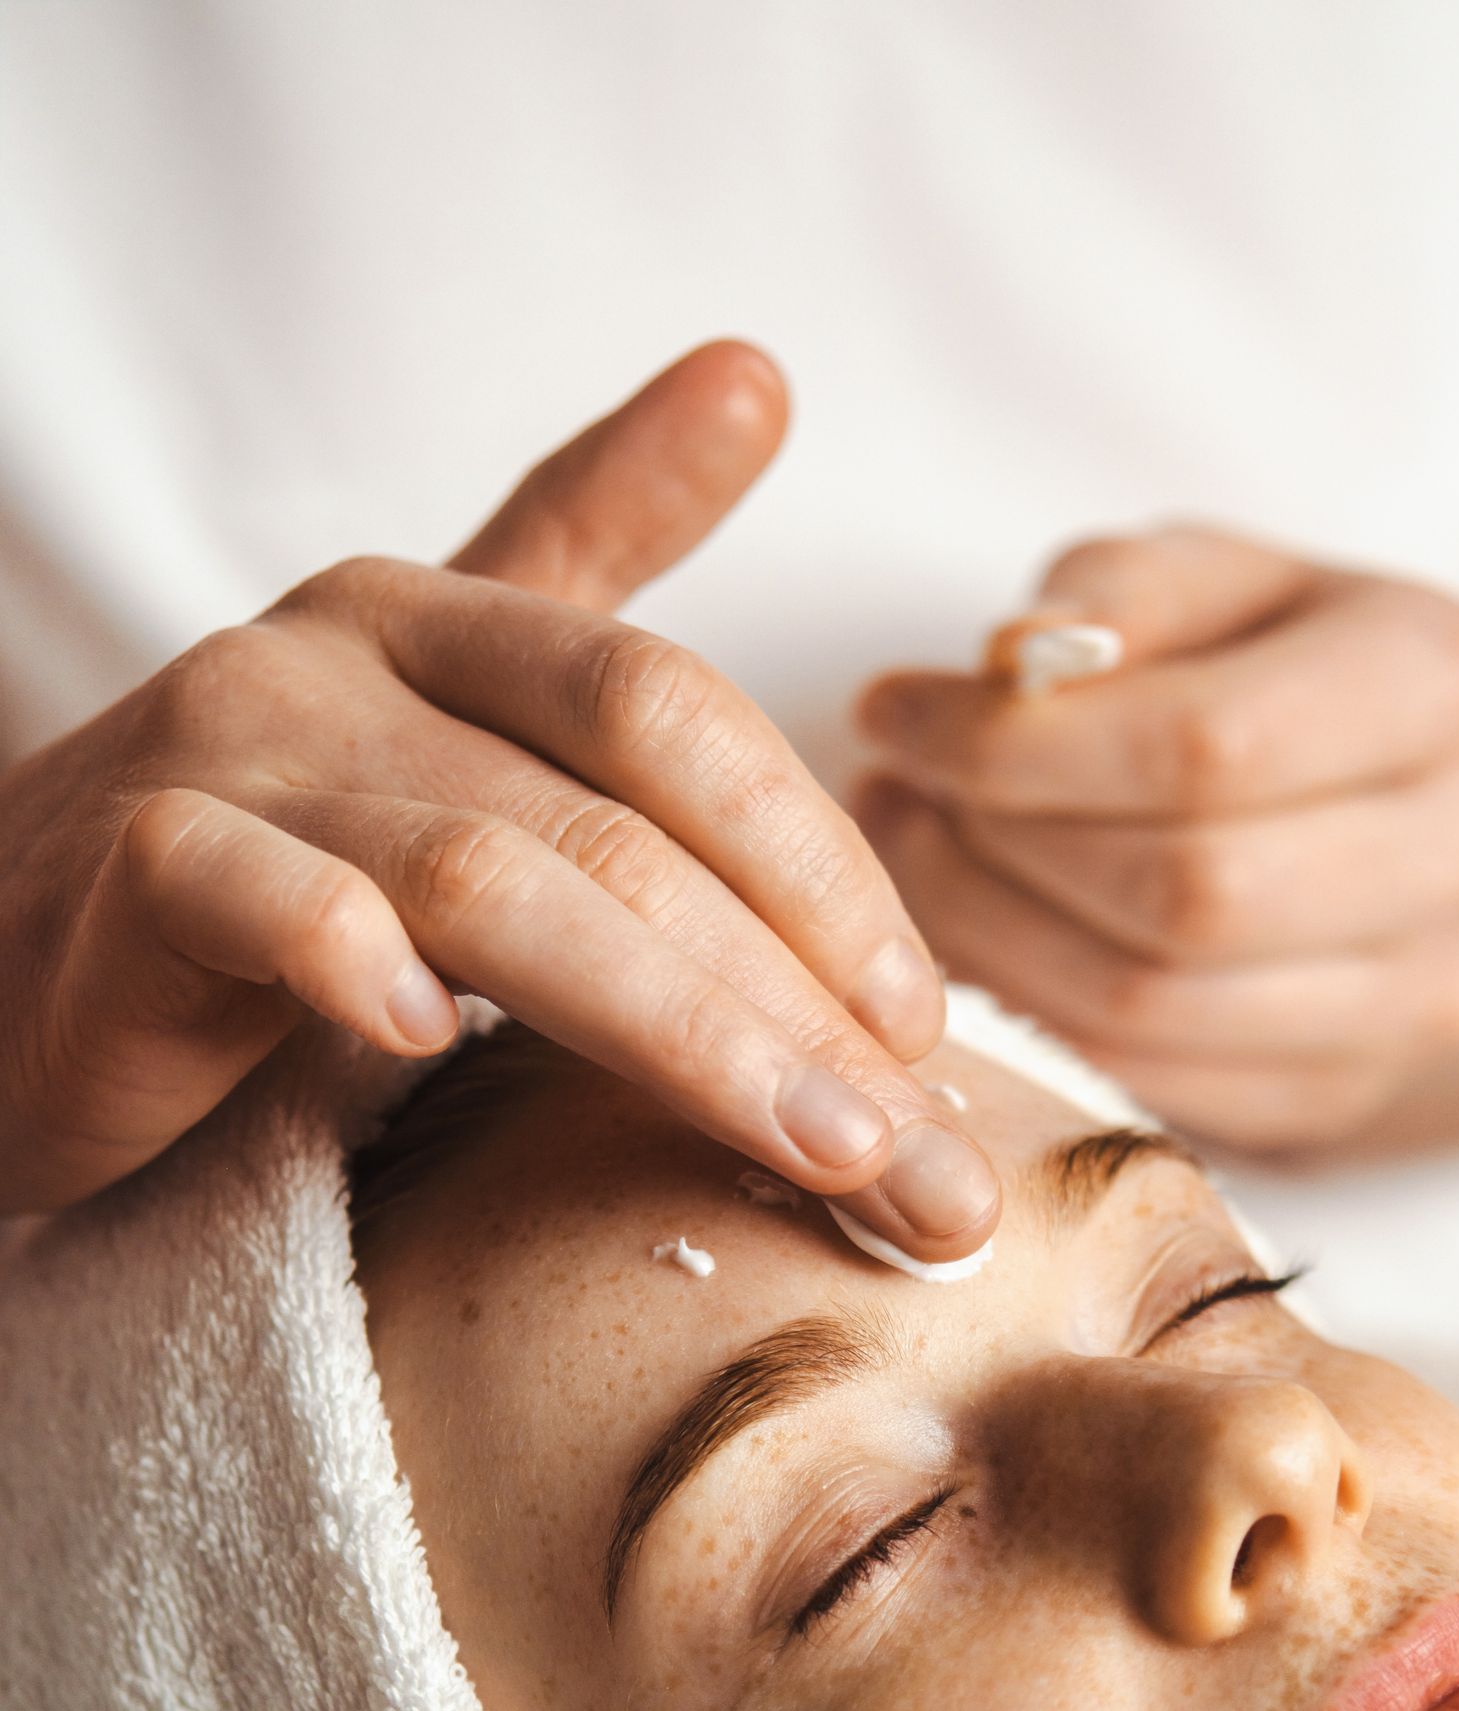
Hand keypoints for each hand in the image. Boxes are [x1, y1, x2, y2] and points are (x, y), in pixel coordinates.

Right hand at [0, 343, 997, 1259]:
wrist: (16, 971)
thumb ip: (590, 559)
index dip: (823, 874)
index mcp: (437, 620)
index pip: (683, 717)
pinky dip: (346, 960)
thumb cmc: (266, 876)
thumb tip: (757, 368)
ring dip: (673, 1028)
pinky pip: (251, 901)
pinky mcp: (124, 874)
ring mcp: (227, 757)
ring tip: (804, 1149)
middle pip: (622, 815)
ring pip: (488, 879)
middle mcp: (337, 657)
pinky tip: (427, 1044)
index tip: (928, 1029)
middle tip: (918, 1154)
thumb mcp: (446, 716)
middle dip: (796, 997)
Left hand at [854, 527, 1458, 1152]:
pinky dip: (1035, 1019)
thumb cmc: (1289, 672)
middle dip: (1000, 849)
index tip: (895, 714)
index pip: (1208, 746)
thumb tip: (1015, 660)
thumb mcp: (1225, 583)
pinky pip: (1151, 1085)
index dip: (1023, 745)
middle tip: (898, 799)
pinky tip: (978, 944)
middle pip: (1184, 892)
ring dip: (992, 941)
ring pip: (1152, 1008)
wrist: (1421, 819)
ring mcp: (1424, 1001)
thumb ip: (1125, 594)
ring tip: (916, 861)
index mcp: (1447, 686)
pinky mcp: (1348, 1098)